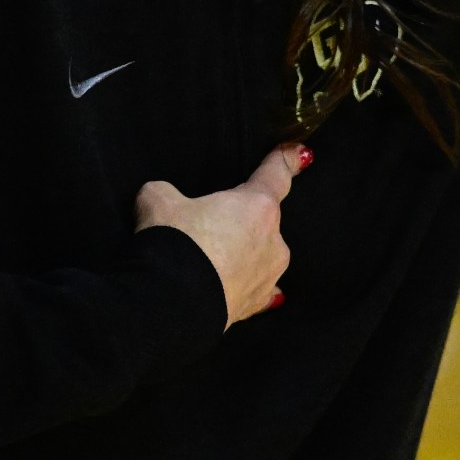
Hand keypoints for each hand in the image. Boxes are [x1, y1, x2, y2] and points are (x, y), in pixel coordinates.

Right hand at [136, 143, 309, 324]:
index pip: (276, 175)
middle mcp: (274, 241)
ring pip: (261, 255)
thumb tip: (162, 198)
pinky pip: (257, 288)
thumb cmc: (174, 243)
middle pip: (263, 220)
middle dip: (242, 220)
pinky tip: (234, 287)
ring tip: (207, 259)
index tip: (301, 153)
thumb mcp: (157, 201)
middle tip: (208, 225)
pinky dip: (245, 284)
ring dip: (242, 253)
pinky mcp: (256, 306)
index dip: (286, 160)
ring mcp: (269, 277)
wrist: (171, 305)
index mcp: (258, 206)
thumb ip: (166, 192)